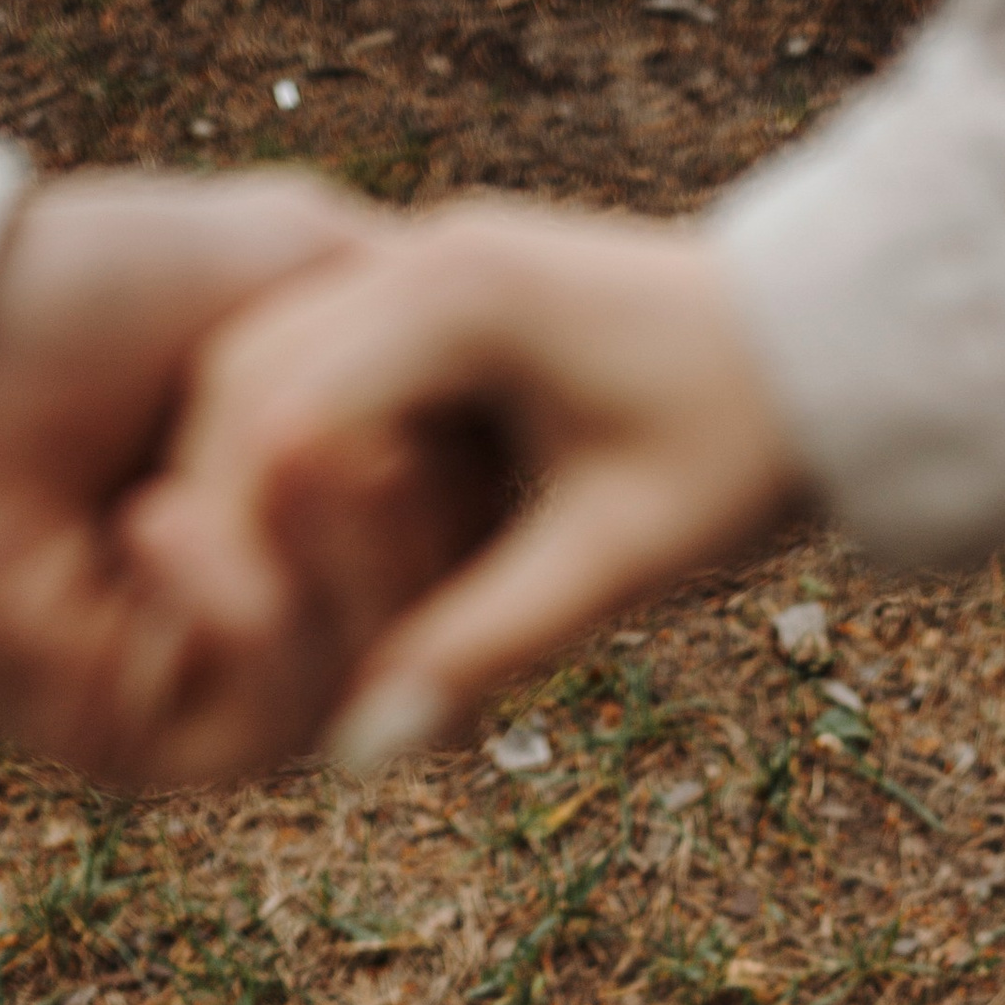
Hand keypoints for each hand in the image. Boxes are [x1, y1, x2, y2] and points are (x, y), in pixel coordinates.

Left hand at [0, 172, 500, 789]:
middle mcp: (281, 607)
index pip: (453, 550)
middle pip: (424, 630)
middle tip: (384, 446)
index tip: (475, 417)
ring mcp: (220, 683)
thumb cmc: (92, 285)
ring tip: (283, 460)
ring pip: (357, 683)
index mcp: (321, 509)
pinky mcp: (151, 741)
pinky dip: (234, 623)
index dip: (477, 500)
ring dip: (338, 575)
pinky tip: (165, 530)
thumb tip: (532, 428)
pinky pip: (257, 720)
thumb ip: (418, 331)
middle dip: (415, 541)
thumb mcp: (294, 262)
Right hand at [124, 200, 809, 773]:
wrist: (833, 350)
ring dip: (232, 485)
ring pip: (258, 367)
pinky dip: (282, 463)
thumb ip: (484, 643)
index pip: (281, 411)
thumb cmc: (749, 445)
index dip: (231, 533)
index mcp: (459, 294)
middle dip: (203, 509)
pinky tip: (273, 555)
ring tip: (217, 606)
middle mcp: (417, 256)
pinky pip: (313, 371)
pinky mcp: (429, 298)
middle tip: (171, 634)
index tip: (202, 636)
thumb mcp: (624, 557)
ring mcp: (417, 266)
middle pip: (239, 376)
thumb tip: (356, 748)